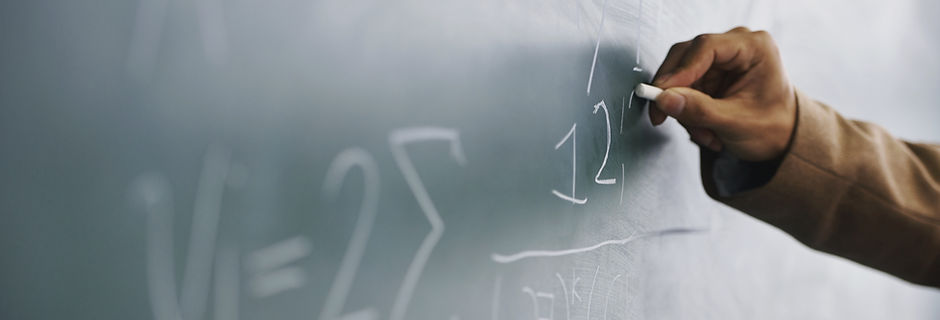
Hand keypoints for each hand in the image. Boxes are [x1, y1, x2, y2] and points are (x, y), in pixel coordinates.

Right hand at [650, 27, 796, 161]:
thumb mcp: (736, 122)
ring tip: (703, 133)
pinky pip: (682, 88)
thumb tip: (664, 100)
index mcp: (754, 47)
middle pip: (686, 57)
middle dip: (674, 91)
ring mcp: (721, 59)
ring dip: (683, 108)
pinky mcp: (710, 74)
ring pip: (679, 75)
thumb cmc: (773, 127)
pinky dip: (687, 111)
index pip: (705, 47)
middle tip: (663, 116)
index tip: (662, 94)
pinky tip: (704, 128)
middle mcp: (735, 46)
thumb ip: (700, 110)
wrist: (782, 139)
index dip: (679, 71)